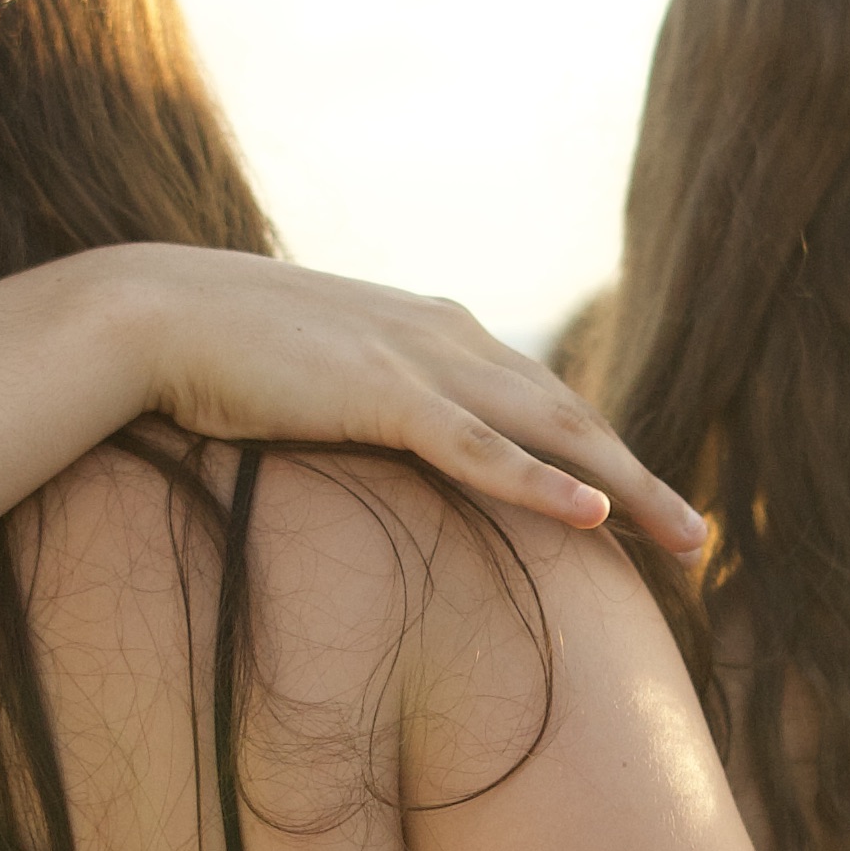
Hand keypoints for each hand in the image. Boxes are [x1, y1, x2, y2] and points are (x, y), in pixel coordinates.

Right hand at [96, 250, 703, 558]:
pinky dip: (540, 483)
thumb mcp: (317, 371)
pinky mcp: (379, 394)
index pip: (540, 396)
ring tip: (684, 537)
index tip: (643, 503)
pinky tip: (594, 518)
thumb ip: (365, 396)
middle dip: (642, 476)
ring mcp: (417, 361)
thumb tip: (381, 439)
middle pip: (571, 413)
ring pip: (551, 430)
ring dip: (626, 486)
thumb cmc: (219, 351)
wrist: (150, 313)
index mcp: (434, 329)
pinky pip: (478, 449)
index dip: (599, 452)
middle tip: (699, 536)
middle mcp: (446, 335)